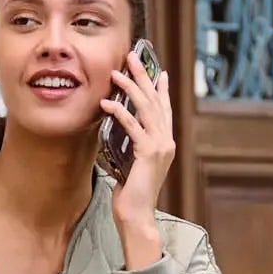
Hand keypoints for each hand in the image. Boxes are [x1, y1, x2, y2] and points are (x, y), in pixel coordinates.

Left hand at [104, 51, 174, 265]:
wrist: (137, 217)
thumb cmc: (132, 196)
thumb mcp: (131, 165)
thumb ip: (130, 148)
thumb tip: (117, 135)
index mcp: (164, 144)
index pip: (164, 110)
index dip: (160, 89)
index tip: (157, 70)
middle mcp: (166, 142)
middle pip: (155, 101)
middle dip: (143, 76)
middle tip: (132, 56)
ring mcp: (159, 147)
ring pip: (145, 108)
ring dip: (130, 87)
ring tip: (117, 72)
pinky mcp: (147, 154)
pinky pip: (132, 126)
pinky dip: (119, 112)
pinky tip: (106, 102)